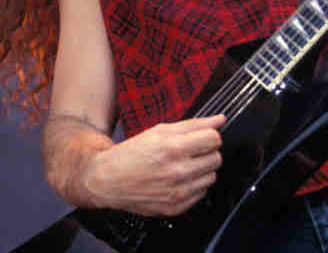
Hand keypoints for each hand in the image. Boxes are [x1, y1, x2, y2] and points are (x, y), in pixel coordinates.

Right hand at [83, 115, 224, 216]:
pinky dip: (193, 186)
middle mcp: (178, 171)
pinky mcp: (177, 207)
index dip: (208, 136)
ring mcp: (178, 192)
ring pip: (211, 177)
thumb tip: (219, 120)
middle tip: (188, 152)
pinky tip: (177, 180)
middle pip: (216, 158)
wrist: (108, 180)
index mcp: (173, 148)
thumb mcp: (159, 131)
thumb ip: (193, 125)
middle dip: (205, 152)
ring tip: (182, 166)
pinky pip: (201, 193)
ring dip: (201, 170)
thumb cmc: (131, 154)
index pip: (214, 139)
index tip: (201, 138)